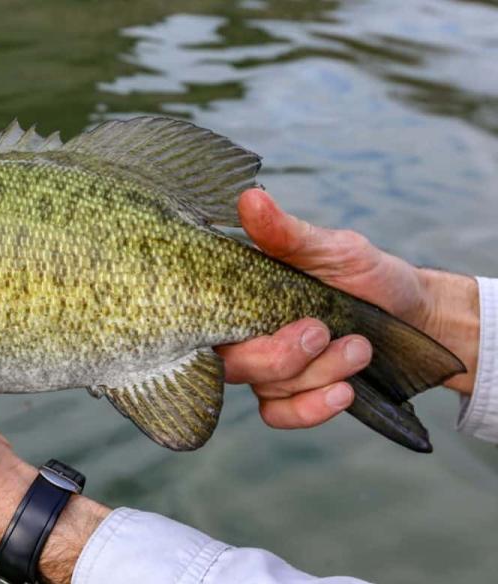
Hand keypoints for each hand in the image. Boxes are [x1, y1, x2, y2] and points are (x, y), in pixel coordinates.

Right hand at [216, 189, 479, 429]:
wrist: (412, 315)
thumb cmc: (365, 274)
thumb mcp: (333, 247)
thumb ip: (286, 233)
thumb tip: (250, 198)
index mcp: (241, 295)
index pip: (204, 317)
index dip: (222, 326)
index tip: (269, 315)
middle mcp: (243, 333)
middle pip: (232, 363)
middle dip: (281, 355)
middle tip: (322, 330)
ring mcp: (263, 368)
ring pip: (265, 388)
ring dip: (318, 373)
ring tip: (360, 347)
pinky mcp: (287, 397)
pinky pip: (278, 415)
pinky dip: (311, 408)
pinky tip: (343, 391)